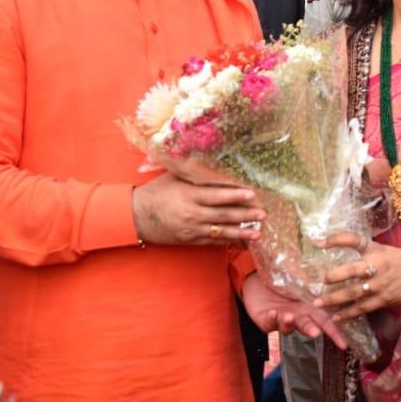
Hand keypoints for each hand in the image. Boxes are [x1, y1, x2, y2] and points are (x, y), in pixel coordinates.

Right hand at [131, 172, 265, 245]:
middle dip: (245, 215)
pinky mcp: (190, 240)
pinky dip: (227, 241)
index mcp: (189, 195)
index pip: (216, 195)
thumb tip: (213, 159)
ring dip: (240, 232)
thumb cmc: (157, 192)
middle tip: (263, 213)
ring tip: (258, 232)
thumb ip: (193, 172)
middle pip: (223, 214)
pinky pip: (212, 242)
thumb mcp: (173, 177)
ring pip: (220, 232)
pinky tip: (241, 241)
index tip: (251, 194)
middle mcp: (192, 213)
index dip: (234, 195)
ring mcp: (191, 229)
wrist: (137, 216)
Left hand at [240, 273, 347, 349]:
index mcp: (309, 306)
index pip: (325, 320)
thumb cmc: (281, 277)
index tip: (344, 344)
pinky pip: (271, 322)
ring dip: (290, 324)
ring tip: (289, 317)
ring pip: (289, 327)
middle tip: (316, 333)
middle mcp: (298, 316)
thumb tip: (329, 271)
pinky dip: (273, 319)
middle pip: (308, 325)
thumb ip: (312, 280)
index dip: (335, 332)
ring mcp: (283, 320)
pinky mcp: (267, 321)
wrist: (255, 278)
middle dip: (312, 330)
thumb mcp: (298, 277)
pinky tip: (274, 313)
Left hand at [313, 232, 400, 321]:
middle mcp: (376, 268)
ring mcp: (379, 286)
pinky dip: (348, 313)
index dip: (336, 240)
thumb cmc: (397, 259)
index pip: (354, 241)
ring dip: (335, 300)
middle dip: (335, 276)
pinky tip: (335, 317)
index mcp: (375, 252)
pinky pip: (362, 308)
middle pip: (353, 271)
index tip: (318, 243)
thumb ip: (357, 245)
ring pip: (355, 293)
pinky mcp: (383, 301)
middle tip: (320, 281)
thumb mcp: (378, 247)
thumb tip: (327, 243)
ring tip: (319, 304)